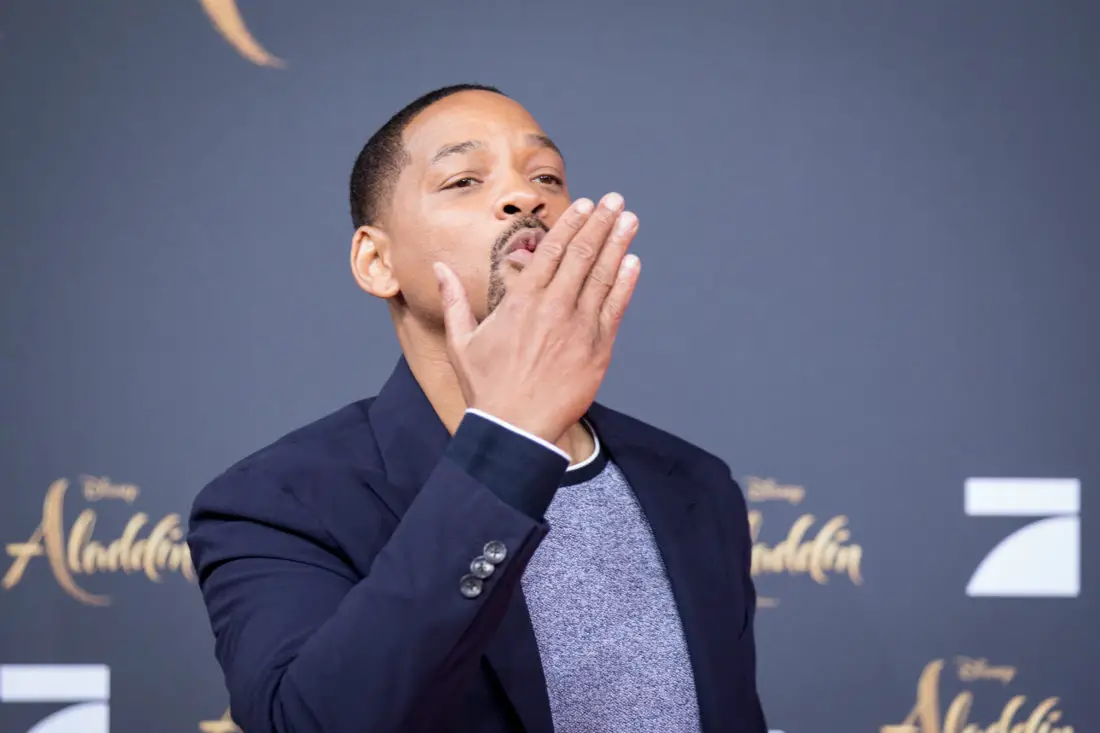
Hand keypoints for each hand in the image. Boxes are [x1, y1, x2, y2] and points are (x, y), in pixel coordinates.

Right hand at [433, 192, 640, 444]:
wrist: (515, 429)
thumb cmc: (486, 387)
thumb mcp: (461, 342)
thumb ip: (454, 299)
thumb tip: (439, 267)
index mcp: (521, 301)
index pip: (552, 250)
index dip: (571, 224)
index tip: (587, 205)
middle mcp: (553, 308)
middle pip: (582, 255)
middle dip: (601, 223)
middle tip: (616, 201)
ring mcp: (579, 328)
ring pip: (603, 276)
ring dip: (618, 244)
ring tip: (629, 220)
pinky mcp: (598, 350)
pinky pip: (615, 308)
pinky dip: (625, 283)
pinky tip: (633, 262)